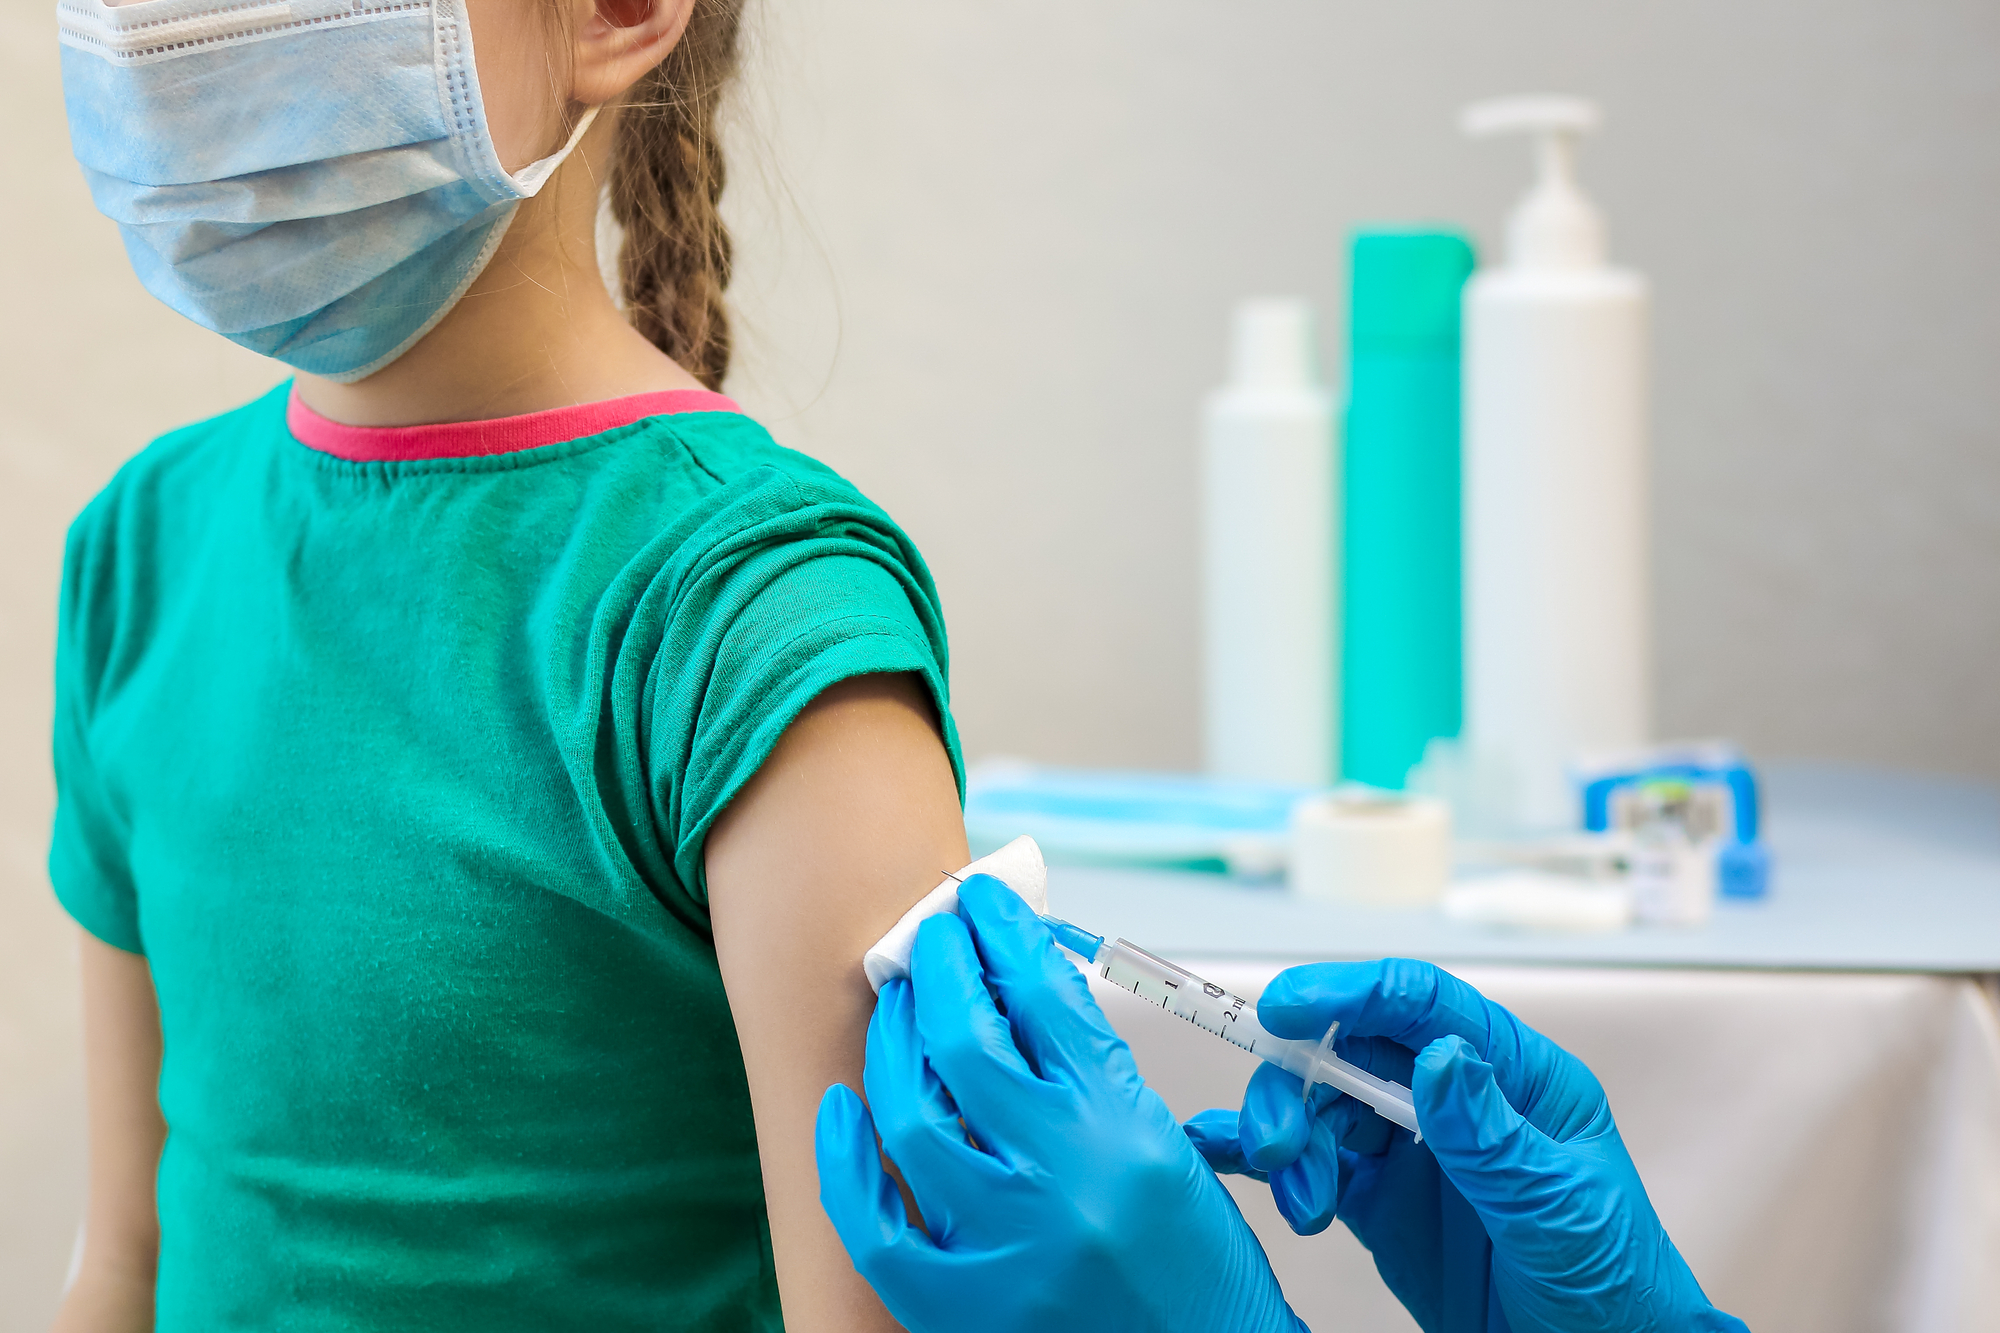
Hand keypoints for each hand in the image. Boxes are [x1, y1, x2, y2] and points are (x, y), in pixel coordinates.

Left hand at [815, 873, 1306, 1332]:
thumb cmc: (1200, 1276)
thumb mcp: (1172, 1155)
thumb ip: (1096, 1079)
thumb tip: (1019, 996)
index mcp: (1129, 1133)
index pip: (1048, 998)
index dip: (1006, 934)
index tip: (984, 901)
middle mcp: (1067, 1182)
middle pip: (969, 1039)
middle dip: (942, 967)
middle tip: (933, 936)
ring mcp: (1008, 1249)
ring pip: (912, 1116)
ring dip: (895, 1044)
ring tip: (900, 1009)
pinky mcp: (964, 1309)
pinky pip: (876, 1225)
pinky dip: (848, 1161)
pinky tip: (845, 1110)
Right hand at [1186, 959, 1747, 1332]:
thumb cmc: (1610, 1284)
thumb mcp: (1559, 1211)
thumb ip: (1495, 1140)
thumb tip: (1439, 1055)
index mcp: (1514, 1077)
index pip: (1424, 1005)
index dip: (1351, 992)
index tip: (1286, 1008)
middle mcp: (1453, 1099)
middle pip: (1351, 1050)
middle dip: (1299, 1085)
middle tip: (1279, 1147)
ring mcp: (1412, 1148)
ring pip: (1322, 1104)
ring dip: (1290, 1140)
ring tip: (1301, 1205)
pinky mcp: (1379, 1200)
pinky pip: (1311, 1161)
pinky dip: (1261, 1156)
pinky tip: (1224, 1158)